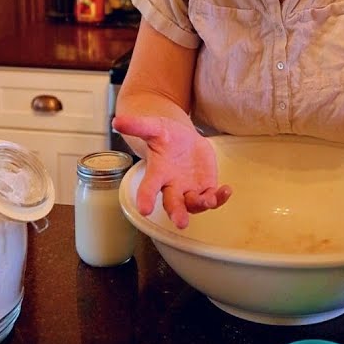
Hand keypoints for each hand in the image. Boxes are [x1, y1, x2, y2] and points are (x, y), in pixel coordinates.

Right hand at [111, 114, 232, 228]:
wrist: (183, 140)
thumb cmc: (165, 136)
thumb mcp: (153, 127)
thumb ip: (137, 125)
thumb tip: (117, 120)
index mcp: (157, 173)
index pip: (148, 188)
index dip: (145, 198)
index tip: (144, 210)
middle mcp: (172, 186)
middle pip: (172, 204)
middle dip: (176, 213)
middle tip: (180, 222)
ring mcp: (189, 189)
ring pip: (194, 204)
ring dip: (201, 204)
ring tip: (210, 200)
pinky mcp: (205, 188)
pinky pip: (212, 197)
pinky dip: (219, 198)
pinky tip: (226, 191)